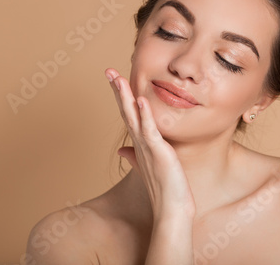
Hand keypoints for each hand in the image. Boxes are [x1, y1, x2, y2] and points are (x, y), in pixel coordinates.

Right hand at [104, 68, 195, 220]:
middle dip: (118, 90)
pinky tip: (141, 101)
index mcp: (140, 144)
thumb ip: (135, 155)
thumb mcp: (147, 167)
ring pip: (134, 117)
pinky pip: (150, 131)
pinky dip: (145, 116)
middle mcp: (140, 143)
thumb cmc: (163, 188)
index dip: (121, 97)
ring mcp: (148, 148)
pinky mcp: (158, 153)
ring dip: (126, 97)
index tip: (115, 78)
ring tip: (118, 78)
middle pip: (126, 111)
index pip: (128, 115)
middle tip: (108, 70)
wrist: (171, 210)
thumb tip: (122, 149)